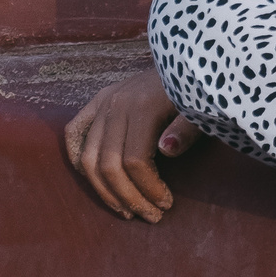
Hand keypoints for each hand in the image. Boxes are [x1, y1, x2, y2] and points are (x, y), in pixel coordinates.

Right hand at [63, 67, 204, 221]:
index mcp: (142, 106)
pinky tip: (96, 181)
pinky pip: (74, 133)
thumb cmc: (196, 90)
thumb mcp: (201, 109)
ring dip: (103, 191)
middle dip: (128, 197)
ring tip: (126, 210)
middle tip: (149, 216)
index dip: (147, 189)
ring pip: (87, 157)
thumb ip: (187, 130)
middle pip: (108, 164)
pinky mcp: (96, 101)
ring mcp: (103, 102)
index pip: (134, 161)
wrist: (186, 59)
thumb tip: (165, 151)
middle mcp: (116, 104)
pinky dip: (78, 160)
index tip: (166, 204)